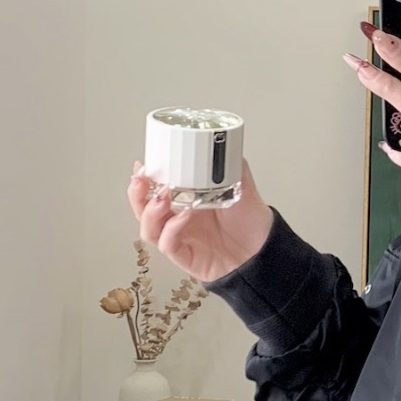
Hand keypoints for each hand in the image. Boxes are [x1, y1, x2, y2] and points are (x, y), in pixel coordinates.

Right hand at [127, 157, 273, 282]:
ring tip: (163, 196)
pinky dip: (172, 228)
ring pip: (148, 227)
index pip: (153, 188)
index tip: (143, 164)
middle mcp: (177, 219)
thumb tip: (227, 144)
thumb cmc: (250, 223)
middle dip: (137, 193)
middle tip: (142, 178)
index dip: (142, 178)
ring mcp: (179, 238)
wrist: (264, 250)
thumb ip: (233, 167)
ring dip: (150, 210)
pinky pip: (167, 243)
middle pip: (142, 208)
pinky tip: (184, 215)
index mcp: (184, 200)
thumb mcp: (242, 188)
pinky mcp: (184, 256)